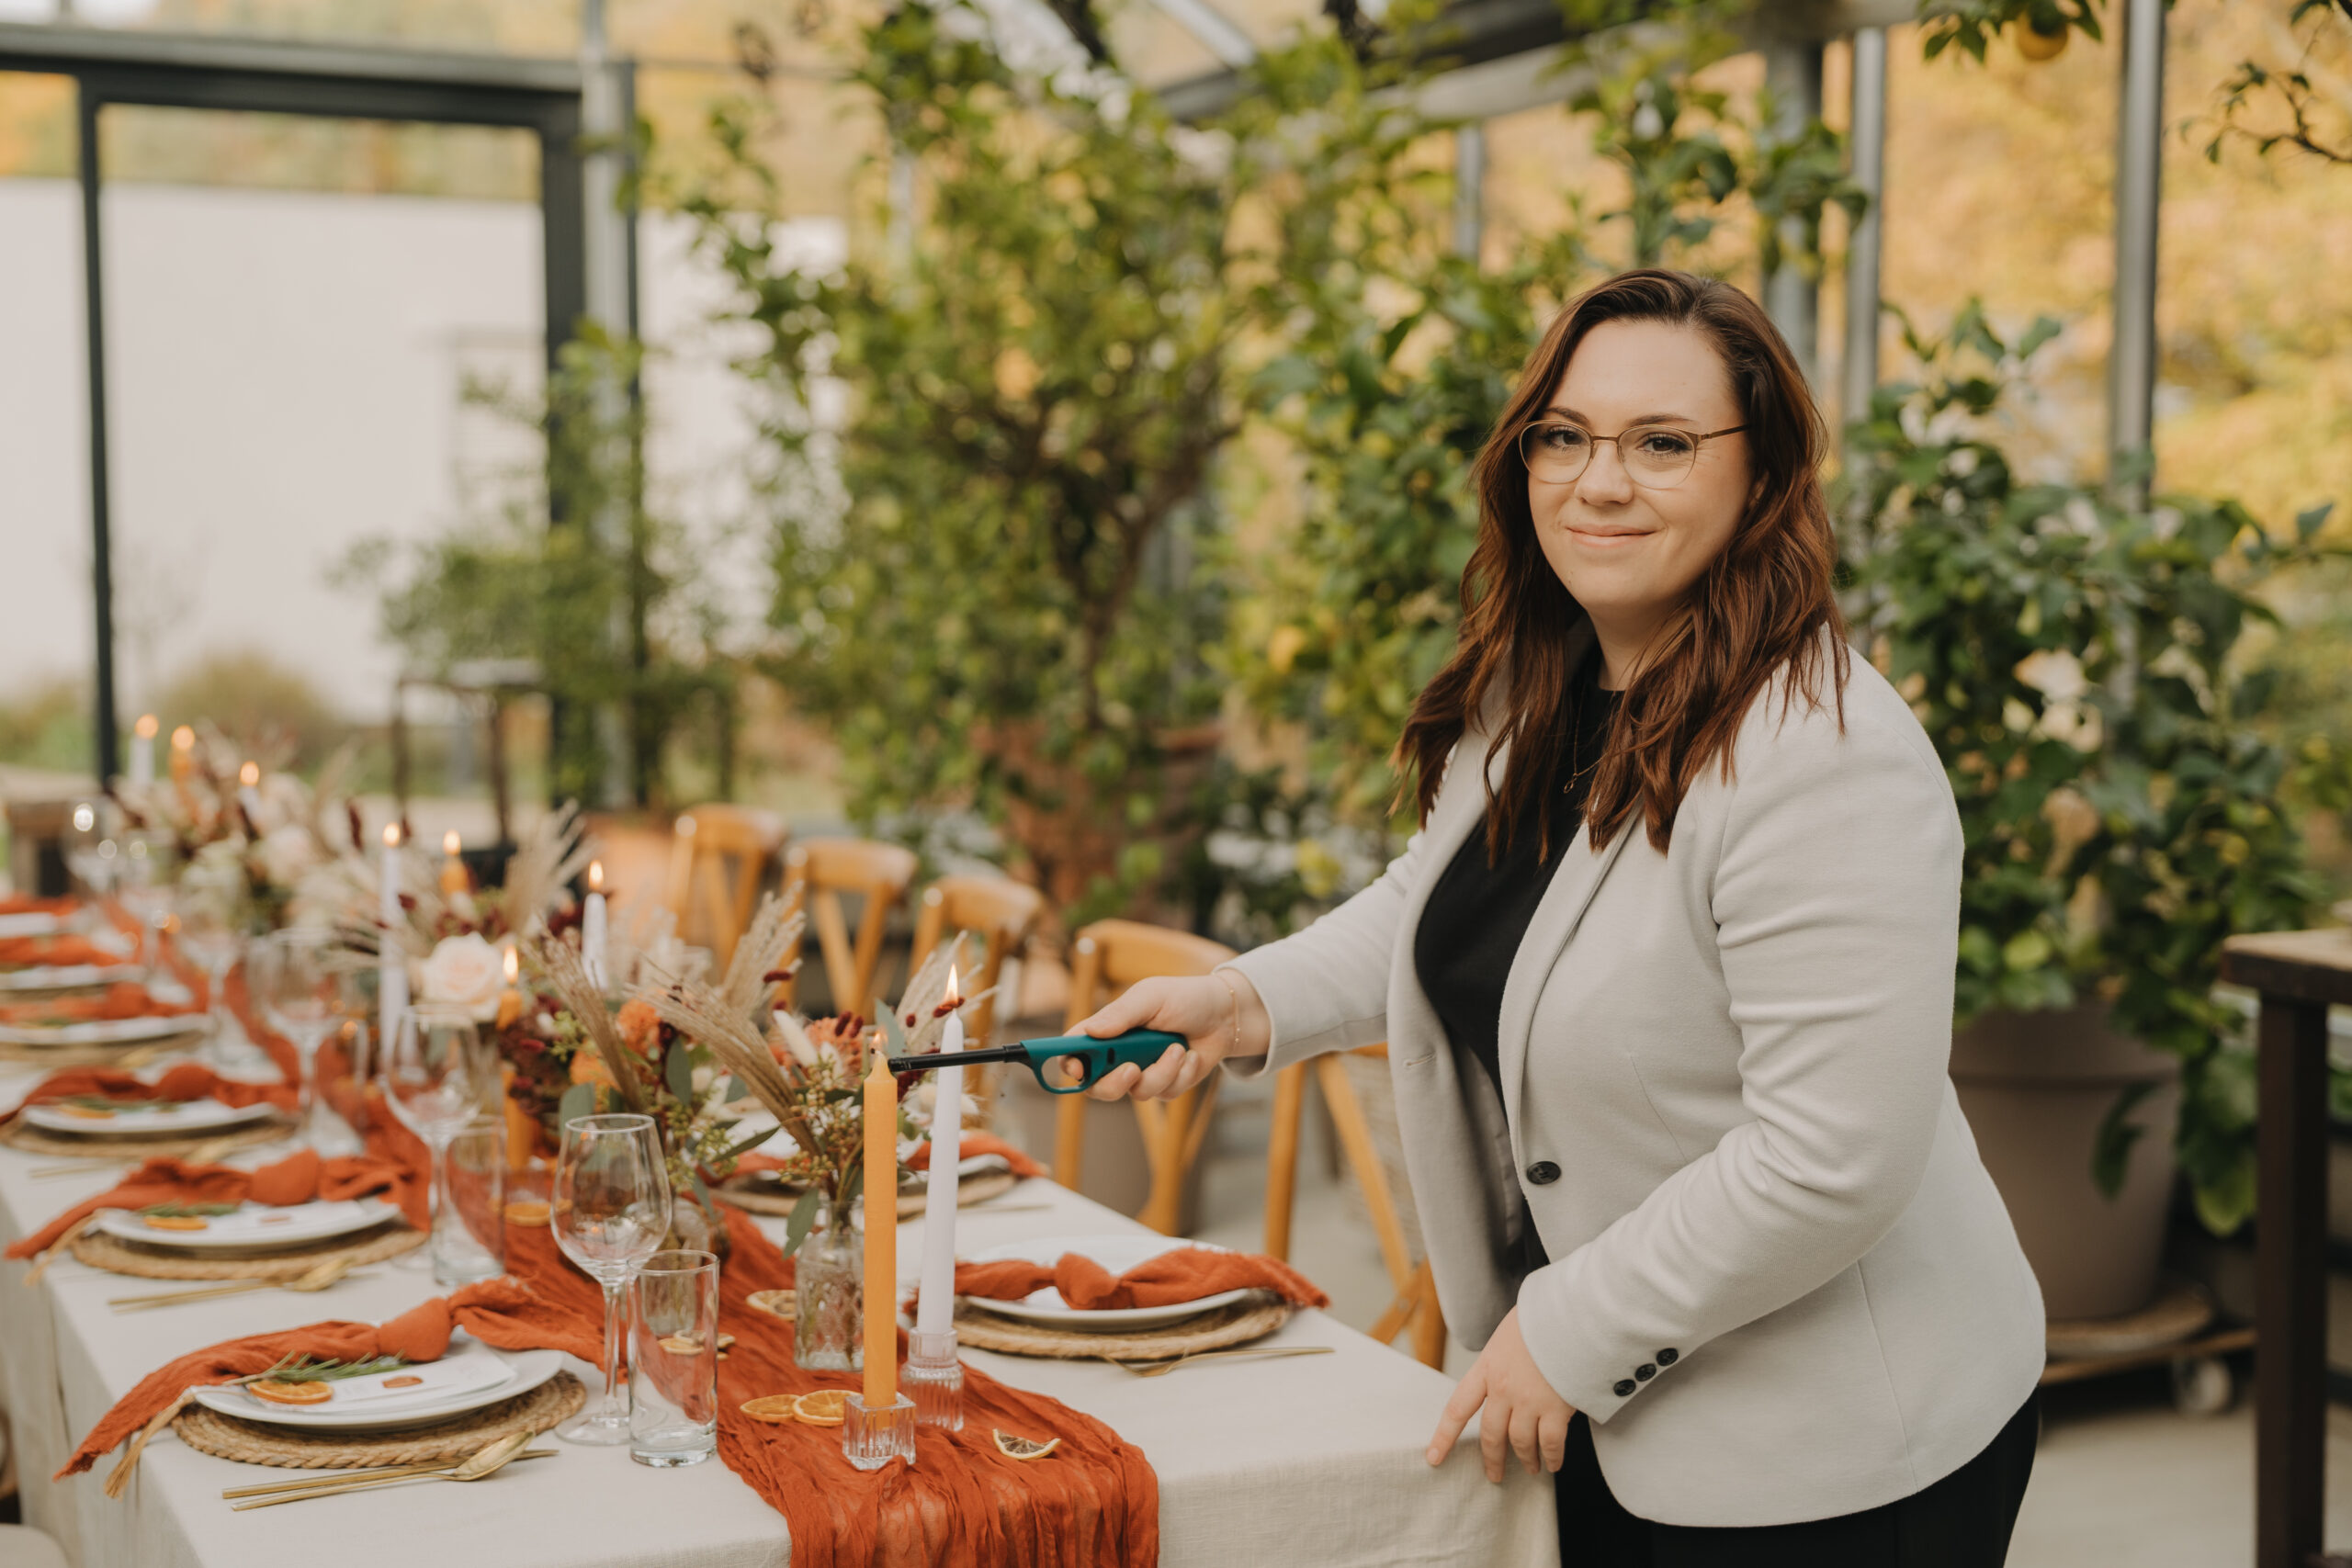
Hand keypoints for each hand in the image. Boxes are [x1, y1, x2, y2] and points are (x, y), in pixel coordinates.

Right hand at [1065, 972, 1269, 1101]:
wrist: (1224, 1015)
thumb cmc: (1184, 998)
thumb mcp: (1151, 997)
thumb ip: (1120, 1014)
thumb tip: (1090, 1032)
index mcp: (1107, 1029)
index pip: (1073, 1050)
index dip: (1068, 1063)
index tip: (1077, 1069)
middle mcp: (1119, 1054)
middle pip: (1096, 1086)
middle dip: (1113, 1083)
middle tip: (1132, 1069)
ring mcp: (1142, 1072)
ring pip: (1136, 1092)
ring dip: (1161, 1071)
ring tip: (1178, 1048)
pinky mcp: (1166, 1085)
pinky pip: (1164, 1092)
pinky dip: (1181, 1073)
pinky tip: (1190, 1055)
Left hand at [1425, 1308, 1575, 1482]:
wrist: (1570, 1314)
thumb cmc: (1541, 1317)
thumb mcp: (1508, 1333)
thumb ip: (1501, 1358)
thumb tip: (1502, 1372)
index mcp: (1487, 1368)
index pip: (1457, 1408)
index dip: (1444, 1436)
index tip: (1434, 1457)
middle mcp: (1504, 1389)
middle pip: (1491, 1434)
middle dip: (1492, 1459)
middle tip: (1494, 1475)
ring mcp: (1530, 1400)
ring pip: (1520, 1442)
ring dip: (1525, 1459)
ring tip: (1530, 1469)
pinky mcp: (1557, 1408)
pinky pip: (1551, 1442)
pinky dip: (1552, 1457)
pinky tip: (1553, 1463)